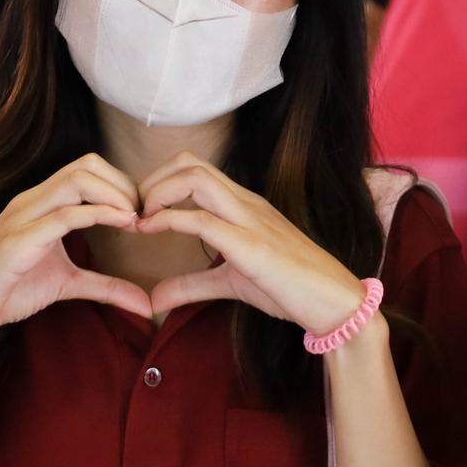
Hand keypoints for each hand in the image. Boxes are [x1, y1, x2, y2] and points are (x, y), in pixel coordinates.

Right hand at [0, 155, 150, 344]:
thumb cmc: (10, 291)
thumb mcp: (69, 283)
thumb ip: (107, 286)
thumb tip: (147, 304)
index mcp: (41, 202)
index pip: (88, 168)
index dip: (123, 184)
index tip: (145, 214)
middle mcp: (31, 201)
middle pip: (87, 165)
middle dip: (124, 185)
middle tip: (145, 216)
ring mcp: (22, 217)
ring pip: (76, 180)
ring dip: (115, 195)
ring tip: (136, 220)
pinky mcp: (17, 241)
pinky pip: (63, 216)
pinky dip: (98, 215)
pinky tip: (122, 225)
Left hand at [132, 152, 366, 334]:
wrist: (334, 302)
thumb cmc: (290, 289)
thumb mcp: (230, 284)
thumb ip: (191, 286)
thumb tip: (154, 299)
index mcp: (243, 205)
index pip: (195, 170)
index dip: (158, 183)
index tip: (138, 213)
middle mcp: (246, 203)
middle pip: (190, 163)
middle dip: (151, 181)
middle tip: (132, 212)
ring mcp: (250, 219)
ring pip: (196, 178)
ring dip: (157, 192)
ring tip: (140, 220)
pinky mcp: (252, 245)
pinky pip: (203, 220)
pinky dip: (169, 221)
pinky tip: (150, 232)